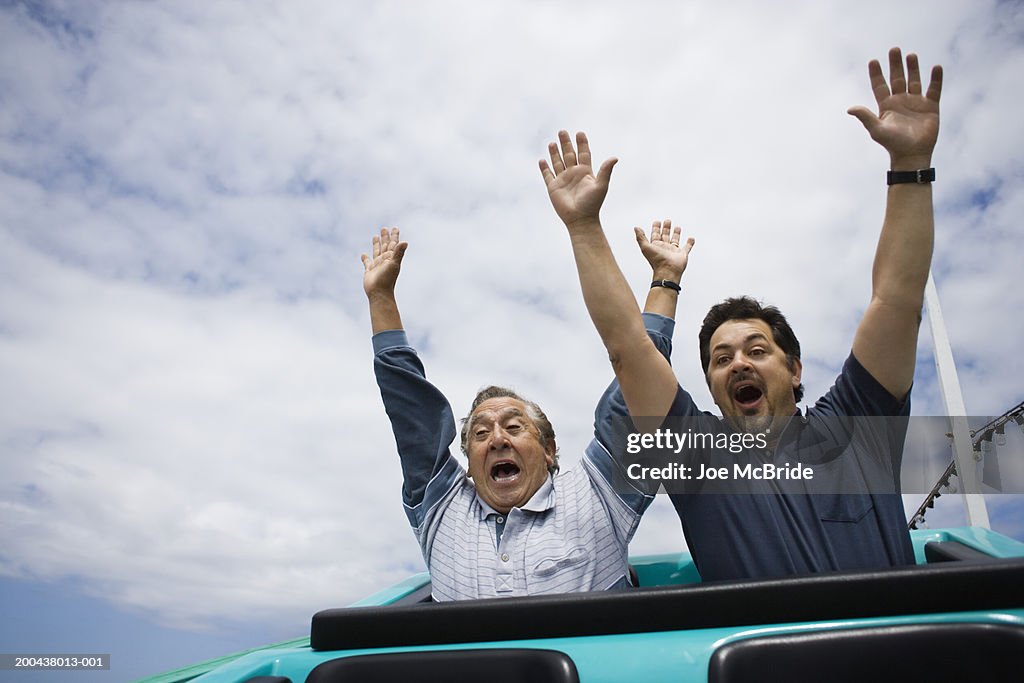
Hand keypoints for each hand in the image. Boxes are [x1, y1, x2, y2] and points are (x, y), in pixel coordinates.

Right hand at [361, 227, 406, 296]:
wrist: (379, 293)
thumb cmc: (387, 279)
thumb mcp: (394, 263)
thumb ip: (399, 252)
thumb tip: (405, 242)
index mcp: (391, 257)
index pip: (393, 244)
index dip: (394, 236)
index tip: (394, 228)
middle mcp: (385, 260)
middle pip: (385, 246)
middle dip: (385, 237)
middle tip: (384, 228)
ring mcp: (377, 265)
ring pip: (376, 251)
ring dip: (376, 244)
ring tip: (375, 236)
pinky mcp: (369, 270)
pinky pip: (367, 262)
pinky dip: (365, 258)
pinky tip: (363, 254)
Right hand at [539, 130, 617, 228]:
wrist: (581, 219)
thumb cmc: (593, 204)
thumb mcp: (601, 185)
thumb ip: (606, 170)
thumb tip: (615, 157)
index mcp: (585, 172)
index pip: (583, 153)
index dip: (581, 143)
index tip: (580, 133)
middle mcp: (574, 174)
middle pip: (569, 155)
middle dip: (565, 143)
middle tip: (562, 131)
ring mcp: (563, 180)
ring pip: (557, 163)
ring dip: (554, 153)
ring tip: (552, 143)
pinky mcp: (553, 188)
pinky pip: (548, 175)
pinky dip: (544, 168)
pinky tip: (542, 160)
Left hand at [635, 219, 694, 281]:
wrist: (668, 271)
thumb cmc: (656, 261)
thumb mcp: (645, 247)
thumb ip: (640, 237)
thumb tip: (636, 228)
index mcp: (656, 246)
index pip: (655, 235)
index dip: (656, 228)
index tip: (657, 222)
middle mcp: (664, 248)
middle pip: (665, 236)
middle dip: (666, 228)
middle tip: (667, 221)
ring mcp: (674, 251)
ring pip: (675, 240)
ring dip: (676, 234)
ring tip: (677, 227)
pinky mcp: (682, 254)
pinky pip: (687, 247)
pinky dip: (690, 243)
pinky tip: (691, 238)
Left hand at [847, 47, 941, 167]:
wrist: (912, 154)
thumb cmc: (892, 144)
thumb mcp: (877, 130)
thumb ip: (865, 117)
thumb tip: (850, 109)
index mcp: (887, 105)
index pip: (880, 86)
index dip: (876, 74)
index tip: (873, 61)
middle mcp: (901, 101)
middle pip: (897, 78)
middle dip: (895, 64)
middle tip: (894, 49)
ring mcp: (916, 102)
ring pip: (914, 80)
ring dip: (913, 68)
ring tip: (911, 55)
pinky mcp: (931, 106)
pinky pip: (934, 89)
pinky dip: (936, 79)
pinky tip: (936, 67)